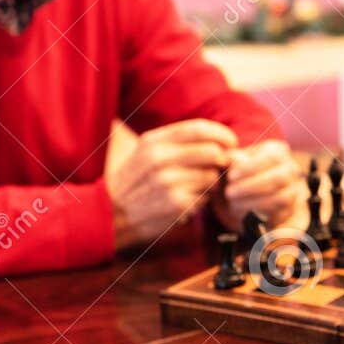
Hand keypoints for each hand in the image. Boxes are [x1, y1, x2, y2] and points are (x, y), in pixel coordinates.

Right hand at [106, 120, 236, 249]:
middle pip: (212, 151)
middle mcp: (160, 159)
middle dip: (223, 159)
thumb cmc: (137, 182)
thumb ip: (180, 143)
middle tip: (220, 167)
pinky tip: (191, 200)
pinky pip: (207, 196)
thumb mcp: (148, 153)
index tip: (231, 142)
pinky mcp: (177, 204)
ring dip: (213, 182)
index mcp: (153, 142)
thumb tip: (222, 141)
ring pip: (212, 176)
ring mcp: (168, 182)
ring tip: (197, 186)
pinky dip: (204, 199)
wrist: (112, 215)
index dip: (221, 134)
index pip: (199, 128)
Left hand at [215, 139, 303, 230]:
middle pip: (279, 177)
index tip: (231, 176)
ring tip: (234, 203)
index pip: (271, 157)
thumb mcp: (237, 162)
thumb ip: (234, 160)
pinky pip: (281, 214)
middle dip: (252, 186)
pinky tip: (244, 212)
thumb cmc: (244, 173)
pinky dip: (262, 214)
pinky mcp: (290, 209)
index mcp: (278, 152)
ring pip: (282, 197)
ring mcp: (293, 190)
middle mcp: (290, 169)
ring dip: (255, 202)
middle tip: (229, 192)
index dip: (250, 167)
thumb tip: (230, 157)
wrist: (253, 193)